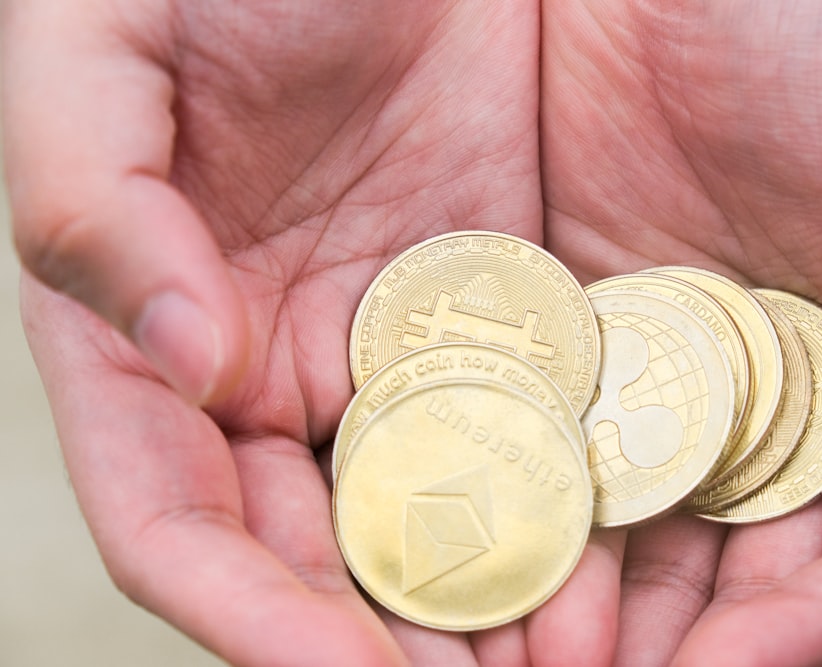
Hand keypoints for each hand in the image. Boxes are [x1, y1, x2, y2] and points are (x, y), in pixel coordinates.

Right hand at [4, 2, 620, 664]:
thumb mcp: (102, 52)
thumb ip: (93, 203)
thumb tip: (183, 357)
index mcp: (145, 331)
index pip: (177, 521)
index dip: (249, 611)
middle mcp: (261, 367)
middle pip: (312, 555)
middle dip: (378, 645)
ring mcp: (383, 345)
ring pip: (422, 517)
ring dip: (473, 608)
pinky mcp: (489, 306)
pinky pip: (516, 429)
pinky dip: (549, 509)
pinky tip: (601, 573)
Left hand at [541, 1, 821, 664]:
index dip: (813, 630)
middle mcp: (801, 403)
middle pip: (749, 573)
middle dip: (682, 644)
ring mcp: (685, 374)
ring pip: (644, 529)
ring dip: (594, 603)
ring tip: (524, 655)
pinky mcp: (587, 332)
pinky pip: (554, 444)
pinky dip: (531, 506)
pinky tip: (491, 550)